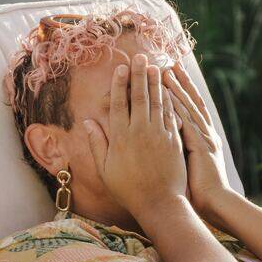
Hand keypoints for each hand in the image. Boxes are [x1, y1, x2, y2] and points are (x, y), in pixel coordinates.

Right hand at [83, 54, 187, 223]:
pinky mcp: (174, 140)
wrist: (159, 203)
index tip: (121, 68)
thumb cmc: (128, 189)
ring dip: (155, 82)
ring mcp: (158, 134)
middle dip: (139, 75)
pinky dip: (169, 99)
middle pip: (139, 97)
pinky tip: (169, 89)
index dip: (120, 83)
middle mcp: (139, 132)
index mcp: (120, 138)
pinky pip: (170, 114)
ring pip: (156, 102)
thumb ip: (98, 143)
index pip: (119, 104)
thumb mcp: (105, 169)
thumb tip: (87, 122)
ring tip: (155, 66)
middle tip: (140, 57)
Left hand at [161, 63, 232, 220]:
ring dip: (176, 89)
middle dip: (180, 82)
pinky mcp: (200, 146)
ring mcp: (203, 138)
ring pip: (188, 107)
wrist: (216, 204)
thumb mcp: (189, 166)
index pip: (191, 109)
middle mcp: (205, 133)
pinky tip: (166, 95)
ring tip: (165, 71)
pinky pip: (186, 122)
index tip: (171, 75)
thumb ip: (181, 150)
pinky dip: (176, 107)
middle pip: (191, 101)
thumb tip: (168, 141)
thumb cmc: (199, 191)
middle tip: (169, 63)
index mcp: (202, 137)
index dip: (182, 91)